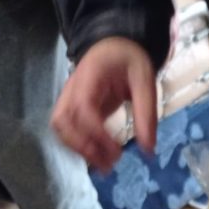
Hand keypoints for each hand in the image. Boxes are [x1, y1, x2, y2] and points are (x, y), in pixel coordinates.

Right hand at [51, 38, 156, 170]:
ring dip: (78, 149)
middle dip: (83, 146)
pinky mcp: (73, 107)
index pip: (83, 107)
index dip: (97, 133)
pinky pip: (66, 130)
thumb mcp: (145, 80)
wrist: (114, 44)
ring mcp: (69, 97)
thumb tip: (148, 150)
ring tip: (104, 164)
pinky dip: (78, 146)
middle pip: (62, 121)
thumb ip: (147, 114)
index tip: (117, 151)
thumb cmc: (128, 59)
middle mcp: (73, 87)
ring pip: (60, 127)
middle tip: (110, 163)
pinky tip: (97, 155)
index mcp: (90, 75)